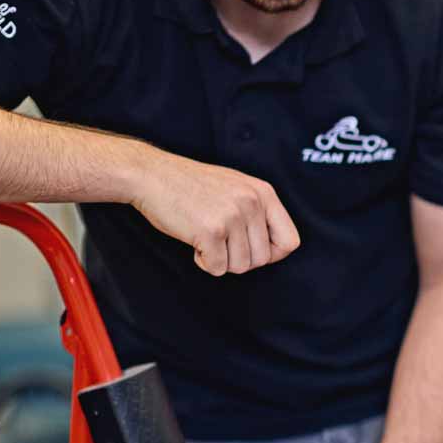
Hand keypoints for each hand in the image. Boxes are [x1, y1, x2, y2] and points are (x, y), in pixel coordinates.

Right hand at [128, 149, 298, 275]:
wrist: (151, 175)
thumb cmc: (191, 185)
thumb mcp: (236, 187)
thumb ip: (258, 213)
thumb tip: (276, 250)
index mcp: (264, 193)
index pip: (290, 241)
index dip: (273, 254)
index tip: (251, 249)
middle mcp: (252, 203)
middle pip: (262, 259)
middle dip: (240, 258)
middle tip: (221, 242)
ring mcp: (232, 217)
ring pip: (240, 267)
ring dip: (221, 260)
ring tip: (206, 237)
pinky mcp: (210, 231)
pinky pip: (217, 268)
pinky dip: (204, 262)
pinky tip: (194, 241)